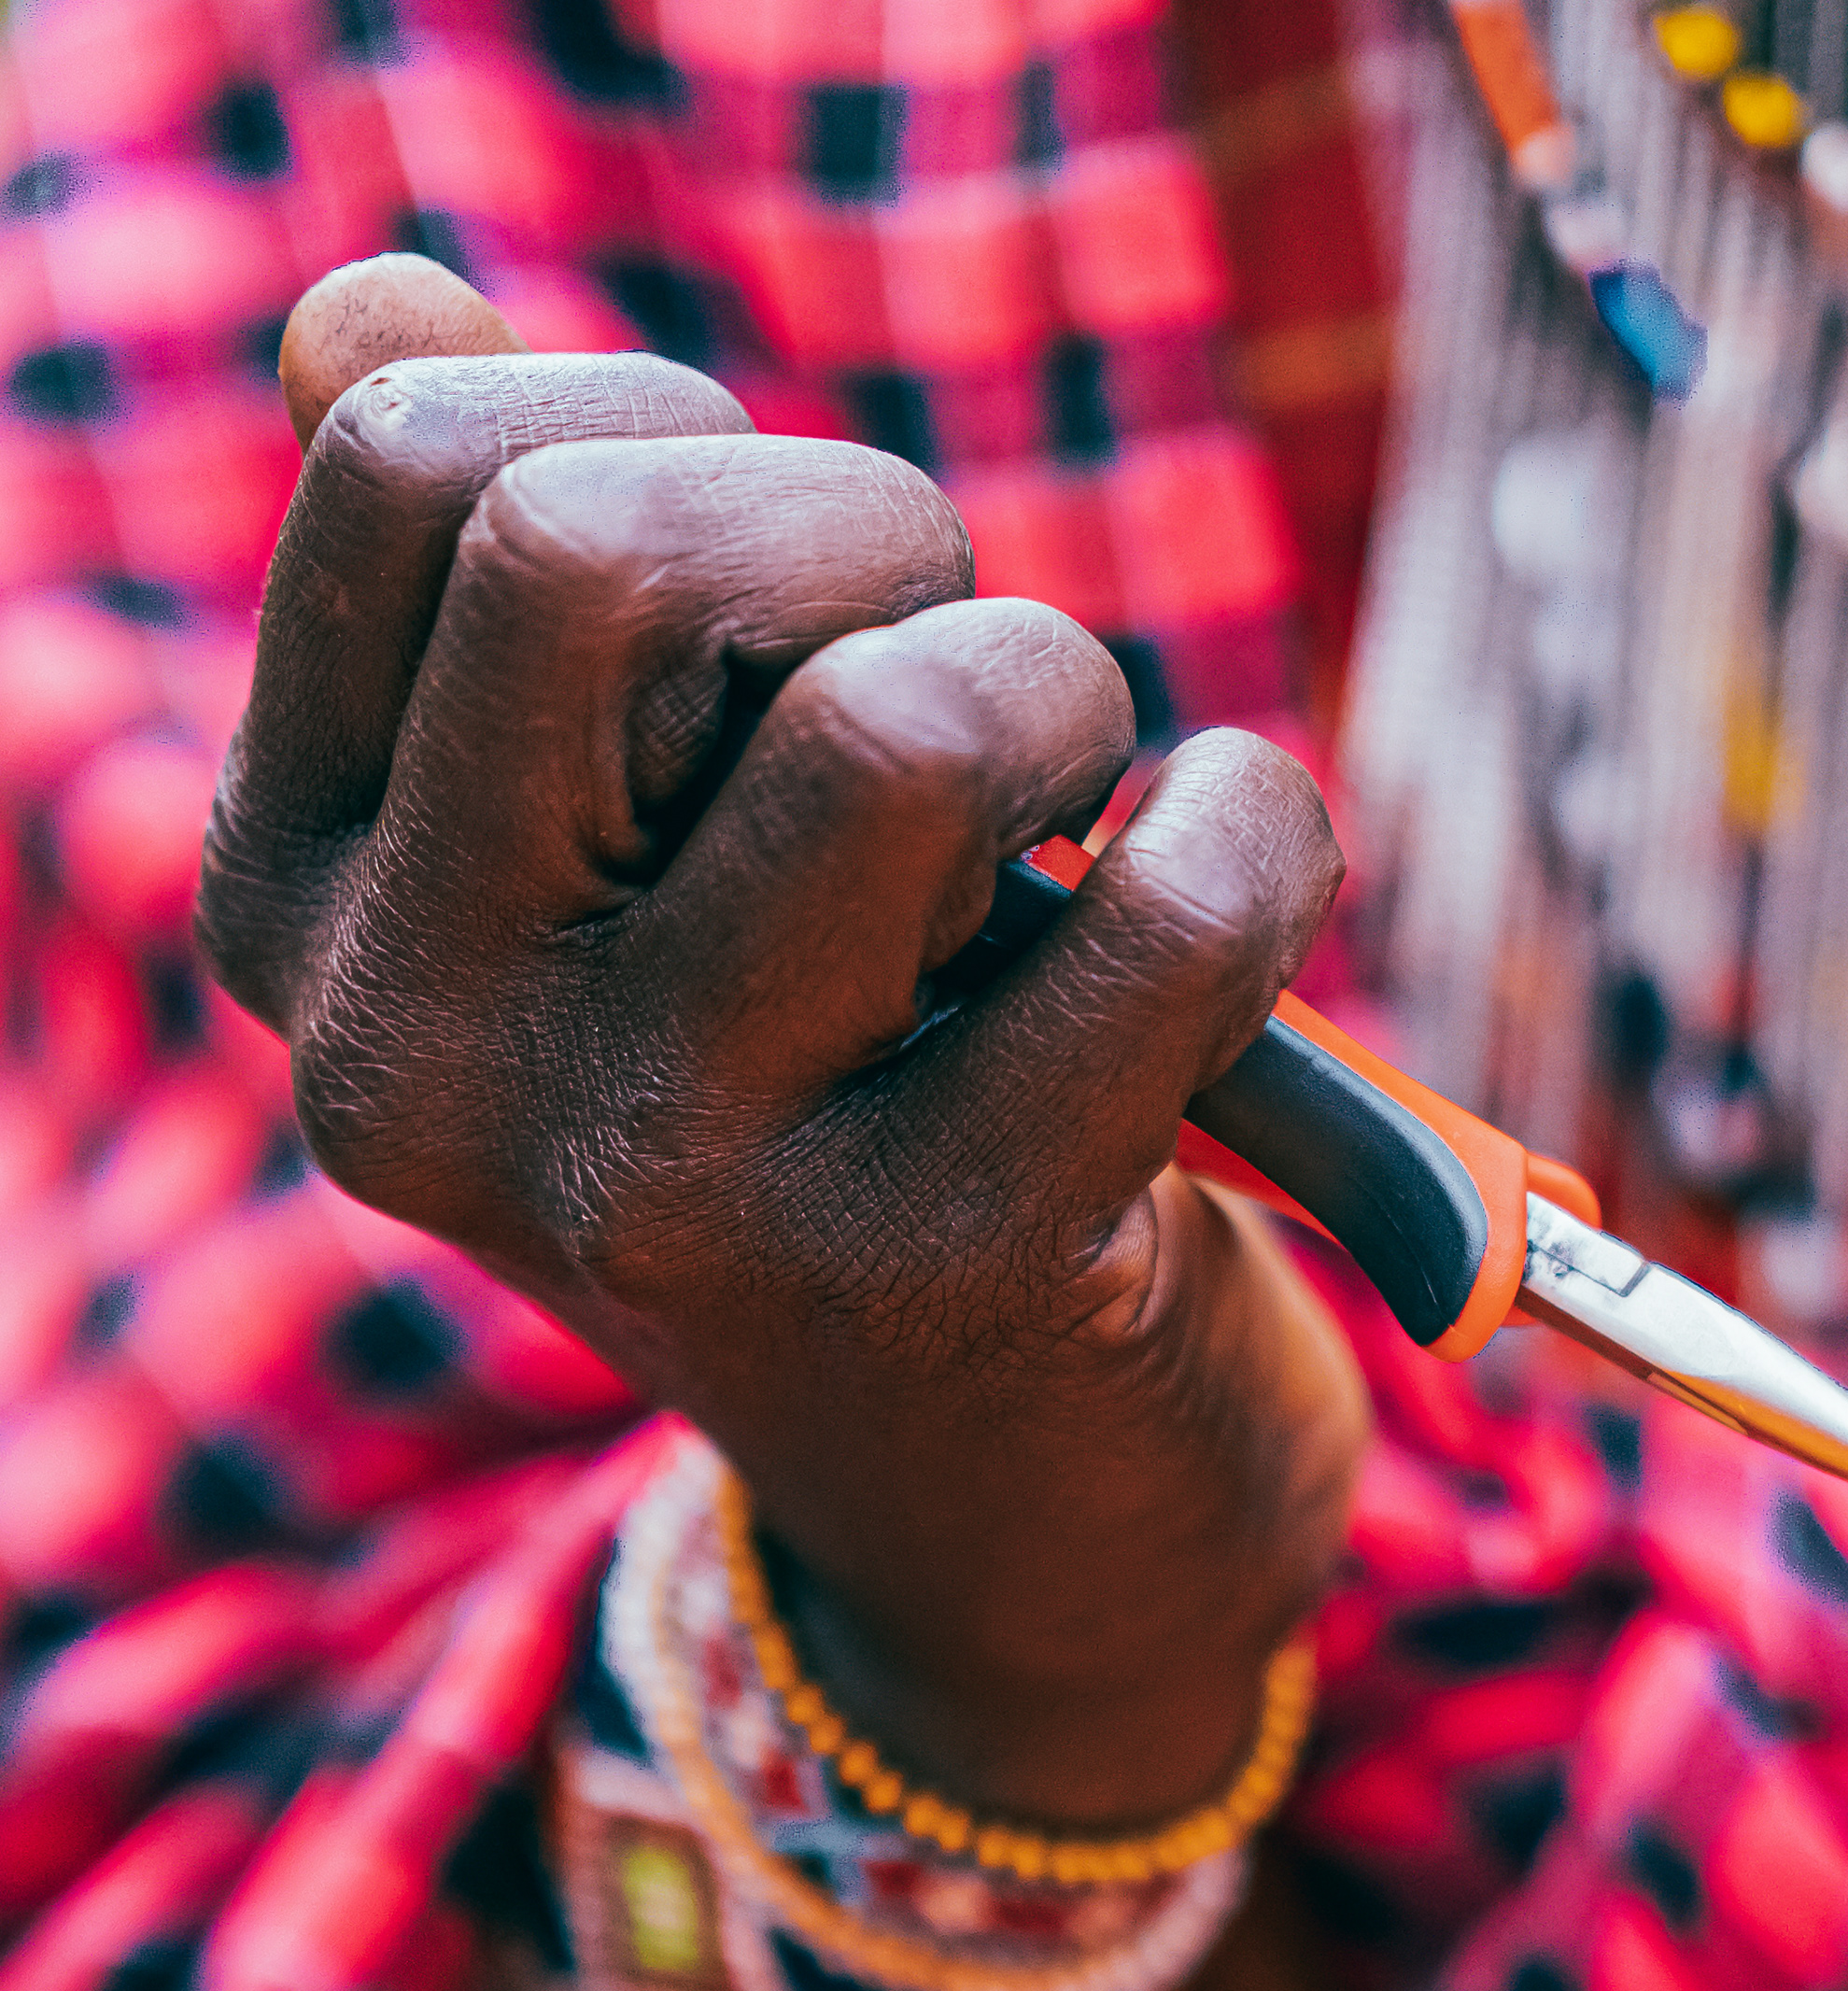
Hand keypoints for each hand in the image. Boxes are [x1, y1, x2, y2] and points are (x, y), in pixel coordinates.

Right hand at [197, 257, 1367, 1837]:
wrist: (1014, 1541)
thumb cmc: (831, 1113)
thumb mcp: (612, 876)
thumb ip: (484, 597)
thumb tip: (375, 314)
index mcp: (308, 920)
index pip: (411, 458)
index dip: (659, 429)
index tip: (775, 598)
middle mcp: (434, 1064)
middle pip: (605, 546)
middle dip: (859, 533)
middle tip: (963, 684)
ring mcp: (675, 1189)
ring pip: (894, 719)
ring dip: (1057, 685)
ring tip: (1081, 814)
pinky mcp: (945, 1280)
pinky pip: (1166, 906)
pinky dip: (1261, 835)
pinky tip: (1235, 878)